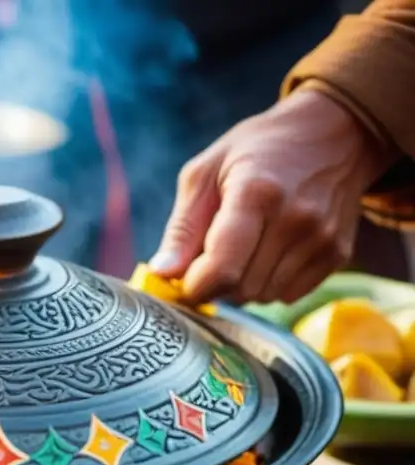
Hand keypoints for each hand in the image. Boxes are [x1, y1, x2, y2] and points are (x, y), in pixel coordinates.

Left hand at [149, 89, 392, 304]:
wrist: (336, 132)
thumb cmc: (258, 149)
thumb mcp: (206, 172)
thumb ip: (182, 228)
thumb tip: (162, 274)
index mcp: (256, 194)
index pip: (222, 269)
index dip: (195, 286)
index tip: (185, 278)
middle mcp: (295, 220)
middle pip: (239, 289)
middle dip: (216, 283)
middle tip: (212, 254)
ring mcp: (321, 239)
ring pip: (262, 296)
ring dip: (242, 284)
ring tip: (245, 245)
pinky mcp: (337, 254)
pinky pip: (288, 294)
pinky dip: (270, 283)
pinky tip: (270, 250)